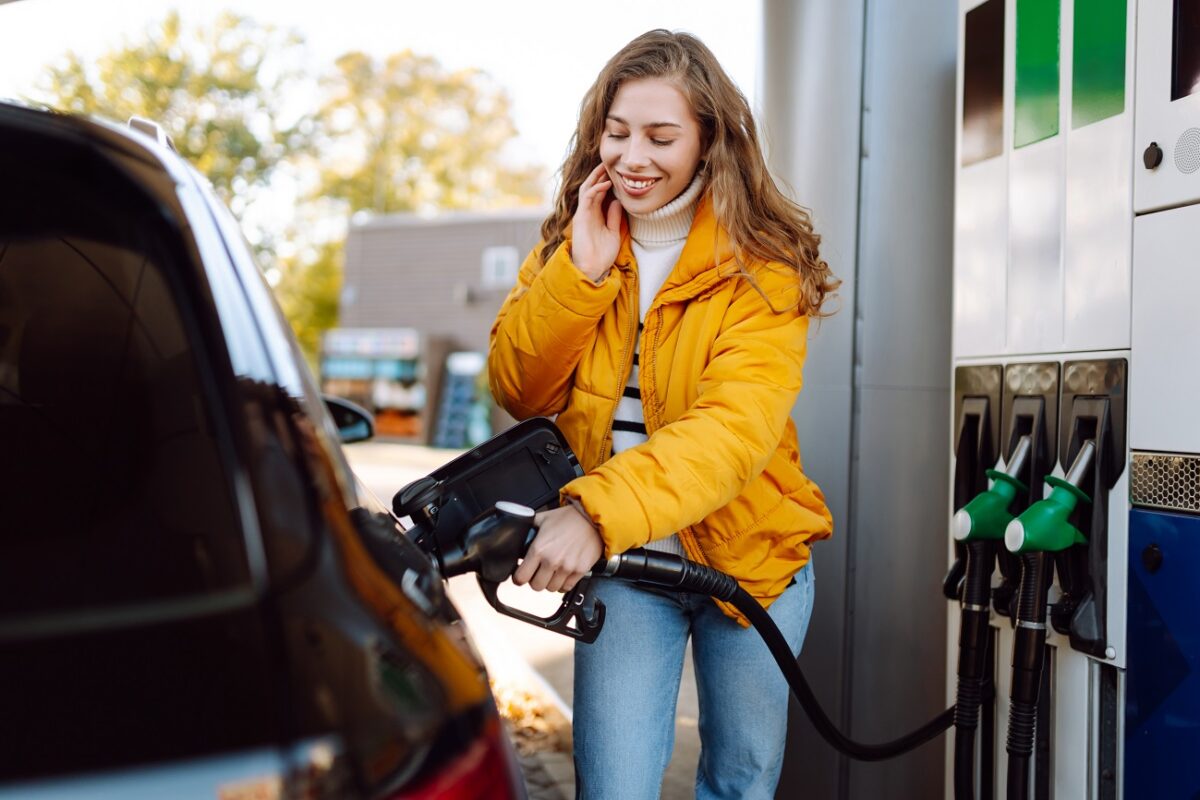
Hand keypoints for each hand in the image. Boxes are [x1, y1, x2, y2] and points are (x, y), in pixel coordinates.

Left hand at [512, 503, 603, 592]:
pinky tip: (563, 575)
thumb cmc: (569, 517)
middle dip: (535, 580)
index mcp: (539, 548)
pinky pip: (566, 588)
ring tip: (552, 572)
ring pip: (551, 589)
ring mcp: (566, 567)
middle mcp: (552, 560)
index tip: (521, 575)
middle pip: (536, 586)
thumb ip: (529, 528)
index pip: (521, 577)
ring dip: (550, 582)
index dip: (518, 577)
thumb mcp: (543, 518)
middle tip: (537, 573)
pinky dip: (563, 584)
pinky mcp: (580, 571)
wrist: (592, 518)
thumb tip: (519, 534)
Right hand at [570, 163, 622, 281]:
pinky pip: (586, 199)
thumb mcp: (613, 232)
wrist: (593, 269)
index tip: (616, 171)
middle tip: (610, 162)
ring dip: (596, 177)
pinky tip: (606, 184)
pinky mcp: (580, 218)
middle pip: (592, 187)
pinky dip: (596, 189)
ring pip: (587, 189)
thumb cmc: (602, 254)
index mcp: (595, 214)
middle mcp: (587, 212)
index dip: (606, 180)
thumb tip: (617, 201)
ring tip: (606, 167)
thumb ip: (614, 217)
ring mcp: (583, 214)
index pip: (599, 192)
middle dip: (599, 174)